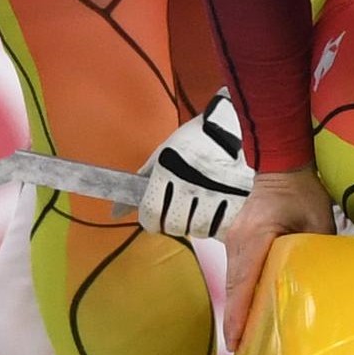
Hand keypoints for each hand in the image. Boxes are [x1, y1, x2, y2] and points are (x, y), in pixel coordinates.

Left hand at [138, 91, 255, 237]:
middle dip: (175, 222)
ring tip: (203, 205)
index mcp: (167, 170)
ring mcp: (215, 191)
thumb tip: (115, 212)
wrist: (237, 125)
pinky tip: (219, 207)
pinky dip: (218, 223)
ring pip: (198, 229)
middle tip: (182, 209)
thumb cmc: (195, 140)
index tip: (155, 219)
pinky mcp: (238, 198)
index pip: (151, 213)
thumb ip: (142, 182)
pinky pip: (221, 226)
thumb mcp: (164, 154)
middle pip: (174, 225)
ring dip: (198, 223)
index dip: (151, 221)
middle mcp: (189, 182)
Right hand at [222, 168, 334, 350]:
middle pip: (235, 286)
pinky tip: (247, 308)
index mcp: (256, 235)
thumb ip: (316, 249)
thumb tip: (322, 279)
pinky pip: (237, 271)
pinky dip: (240, 291)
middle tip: (239, 346)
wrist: (282, 164)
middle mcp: (238, 240)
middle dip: (235, 317)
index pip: (244, 280)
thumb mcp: (318, 220)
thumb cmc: (302, 191)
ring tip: (242, 335)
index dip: (239, 312)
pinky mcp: (237, 241)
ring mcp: (234, 240)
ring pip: (233, 280)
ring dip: (237, 305)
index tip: (236, 338)